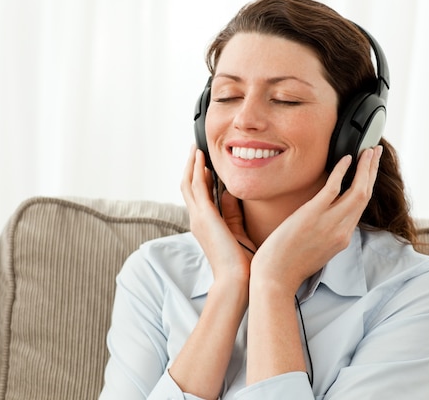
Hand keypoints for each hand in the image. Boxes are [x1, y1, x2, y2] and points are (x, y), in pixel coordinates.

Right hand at [181, 146, 254, 282]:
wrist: (237, 280)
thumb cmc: (241, 263)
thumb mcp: (237, 232)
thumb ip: (231, 213)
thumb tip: (229, 194)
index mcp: (204, 225)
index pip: (197, 196)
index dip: (198, 178)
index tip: (204, 164)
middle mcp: (197, 220)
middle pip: (187, 187)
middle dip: (190, 167)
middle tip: (195, 150)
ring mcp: (198, 218)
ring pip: (188, 184)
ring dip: (192, 165)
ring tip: (195, 149)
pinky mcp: (204, 216)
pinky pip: (197, 187)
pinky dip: (197, 171)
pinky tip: (201, 159)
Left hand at [251, 146, 382, 293]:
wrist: (275, 278)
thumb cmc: (286, 266)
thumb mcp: (314, 251)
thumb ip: (323, 235)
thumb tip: (319, 221)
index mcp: (341, 239)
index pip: (359, 209)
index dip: (366, 187)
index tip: (369, 172)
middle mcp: (341, 231)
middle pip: (365, 196)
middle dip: (373, 172)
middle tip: (376, 153)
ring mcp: (329, 223)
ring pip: (357, 191)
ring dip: (366, 168)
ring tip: (369, 151)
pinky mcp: (312, 215)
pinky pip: (332, 189)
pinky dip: (342, 172)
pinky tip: (345, 159)